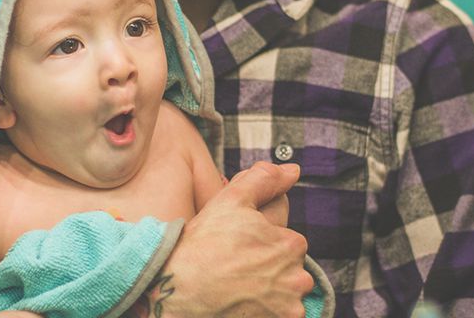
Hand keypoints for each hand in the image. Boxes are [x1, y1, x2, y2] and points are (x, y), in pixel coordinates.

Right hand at [145, 162, 314, 317]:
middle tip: (233, 268)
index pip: (286, 241)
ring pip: (282, 296)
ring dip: (267, 293)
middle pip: (287, 271)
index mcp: (292, 244)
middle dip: (267, 269)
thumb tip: (293, 170)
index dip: (259, 242)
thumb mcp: (232, 200)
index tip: (237, 248)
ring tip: (235, 289)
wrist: (176, 291)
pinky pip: (276, 315)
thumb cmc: (202, 245)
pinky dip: (263, 312)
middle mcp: (298, 278)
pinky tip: (238, 304)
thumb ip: (265, 180)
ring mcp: (288, 308)